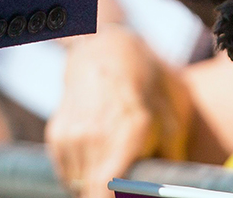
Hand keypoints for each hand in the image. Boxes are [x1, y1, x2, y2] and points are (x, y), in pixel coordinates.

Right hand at [45, 26, 187, 197]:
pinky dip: (81, 174)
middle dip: (108, 194)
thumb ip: (173, 157)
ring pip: (78, 186)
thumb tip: (176, 190)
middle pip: (91, 193)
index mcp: (129, 131)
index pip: (105, 190)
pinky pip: (68, 173)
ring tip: (114, 165)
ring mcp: (71, 136)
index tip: (126, 196)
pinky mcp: (56, 136)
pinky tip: (98, 153)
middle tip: (123, 187)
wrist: (105, 50)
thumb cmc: (148, 84)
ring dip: (94, 186)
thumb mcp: (173, 115)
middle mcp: (95, 135)